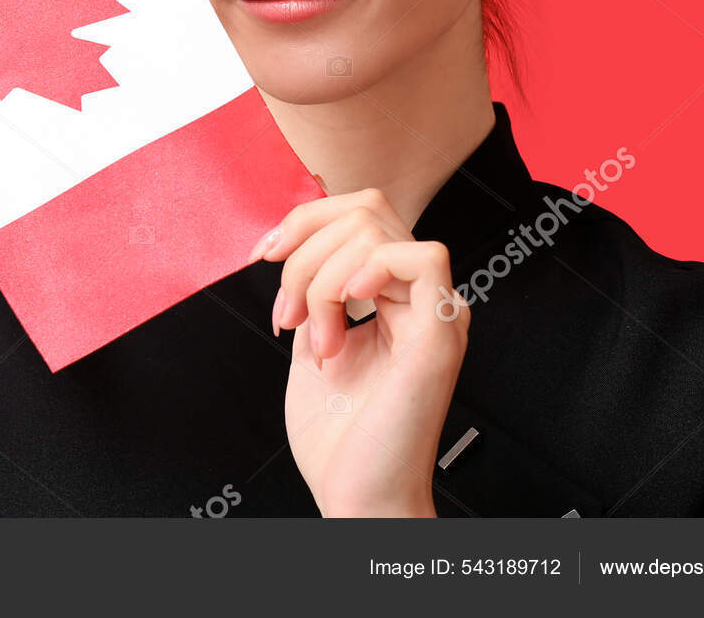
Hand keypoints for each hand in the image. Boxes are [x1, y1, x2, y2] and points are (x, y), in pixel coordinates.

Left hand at [247, 188, 469, 516]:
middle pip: (365, 209)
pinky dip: (369, 268)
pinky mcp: (441, 333)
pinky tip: (349, 304)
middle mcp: (419, 299)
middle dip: (305, 251)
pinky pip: (422, 257)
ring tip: (315, 339)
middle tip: (286, 315)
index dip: (304, 220)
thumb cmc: (338, 438)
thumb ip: (316, 291)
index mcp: (393, 298)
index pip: (358, 214)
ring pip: (376, 230)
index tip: (262, 255)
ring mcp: (435, 312)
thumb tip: (294, 244)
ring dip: (322, 278)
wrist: (355, 494)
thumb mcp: (313, 343)